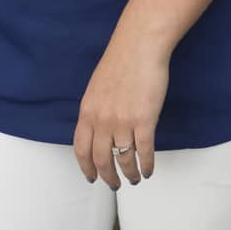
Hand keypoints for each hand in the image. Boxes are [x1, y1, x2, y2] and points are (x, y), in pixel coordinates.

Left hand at [73, 35, 170, 188]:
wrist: (141, 45)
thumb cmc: (122, 59)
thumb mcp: (97, 87)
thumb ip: (96, 109)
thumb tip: (99, 127)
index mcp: (87, 112)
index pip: (81, 150)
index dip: (86, 167)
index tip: (92, 177)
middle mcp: (102, 121)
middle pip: (101, 159)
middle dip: (107, 176)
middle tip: (114, 184)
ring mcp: (123, 122)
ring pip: (123, 159)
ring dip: (129, 173)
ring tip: (134, 178)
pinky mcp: (145, 120)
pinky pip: (144, 151)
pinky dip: (146, 164)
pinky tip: (148, 169)